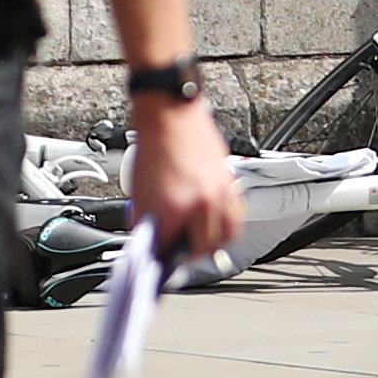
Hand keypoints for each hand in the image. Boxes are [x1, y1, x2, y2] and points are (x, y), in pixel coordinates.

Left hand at [127, 94, 241, 259]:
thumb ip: (146, 221)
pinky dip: (228, 224)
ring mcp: (220, 193)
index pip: (171, 250)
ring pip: (226, 236)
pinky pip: (236, 215)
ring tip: (200, 242)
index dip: (163, 260)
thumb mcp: (140, 191)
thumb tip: (149, 241)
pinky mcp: (230, 182)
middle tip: (180, 254)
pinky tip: (216, 222)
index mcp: (175, 208)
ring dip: (213, 243)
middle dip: (189, 256)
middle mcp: (202, 204)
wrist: (169, 115)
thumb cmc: (153, 147)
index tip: (161, 263)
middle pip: (202, 249)